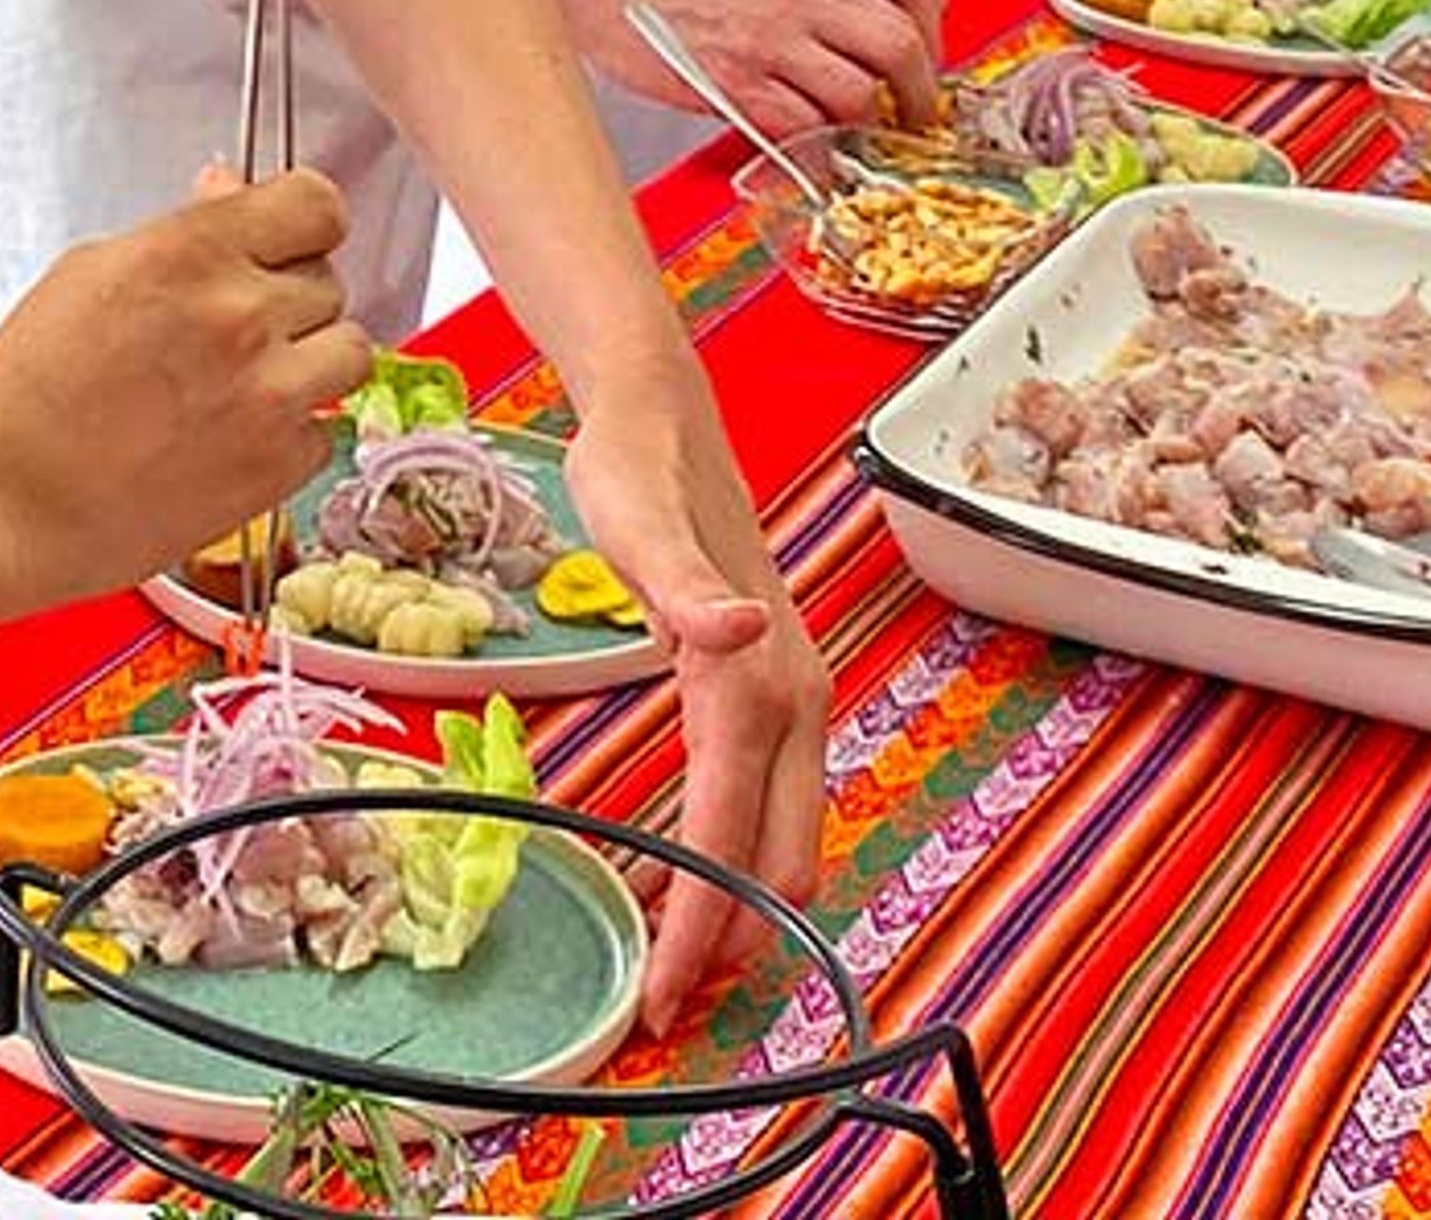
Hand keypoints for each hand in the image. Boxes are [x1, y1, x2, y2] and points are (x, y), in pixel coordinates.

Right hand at [0, 171, 367, 607]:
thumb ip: (180, 234)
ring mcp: (268, 395)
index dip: (304, 221)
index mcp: (189, 253)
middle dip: (289, 297)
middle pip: (328, 279)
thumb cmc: (23, 392)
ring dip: (311, 360)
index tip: (291, 238)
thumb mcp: (90, 274)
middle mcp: (241, 316)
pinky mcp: (277, 468)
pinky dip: (292, 433)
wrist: (1, 501)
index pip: (315, 205)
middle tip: (233, 327)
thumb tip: (229, 195)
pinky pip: (326, 430)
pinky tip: (232, 437)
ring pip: (352, 351)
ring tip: (250, 381)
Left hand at [559, 371, 830, 1030]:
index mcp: (756, 684)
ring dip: (740, 908)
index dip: (700, 923)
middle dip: (730, 942)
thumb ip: (684, 589)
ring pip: (783, 839)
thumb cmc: (636, 473)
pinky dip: (739, 858)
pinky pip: (768, 802)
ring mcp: (793, 700)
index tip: (665, 994)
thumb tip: (734, 629)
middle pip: (778, 860)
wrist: (662, 418)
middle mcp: (794, 702)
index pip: (730, 836)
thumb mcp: (637, 524)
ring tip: (677, 968)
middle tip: (666, 1011)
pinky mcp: (774, 693)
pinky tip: (692, 879)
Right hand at [573, 0, 940, 135]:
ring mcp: (769, 46)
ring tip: (844, 142)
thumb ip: (810, 19)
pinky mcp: (734, 84)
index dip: (923, 68)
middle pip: (896, 52)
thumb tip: (849, 72)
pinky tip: (798, 148)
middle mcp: (798, 7)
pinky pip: (799, 126)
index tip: (917, 95)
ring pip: (854, 95)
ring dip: (858, 128)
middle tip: (906, 129)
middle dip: (913, 101)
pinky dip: (808, 145)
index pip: (899, 21)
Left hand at [644, 0, 948, 72]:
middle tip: (902, 107)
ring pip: (891, 7)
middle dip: (911, 56)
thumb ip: (803, 17)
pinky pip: (862, 4)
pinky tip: (843, 70)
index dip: (922, 48)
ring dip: (884, 50)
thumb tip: (828, 73)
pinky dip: (859, 38)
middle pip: (915, 1)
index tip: (916, 92)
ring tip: (875, 98)